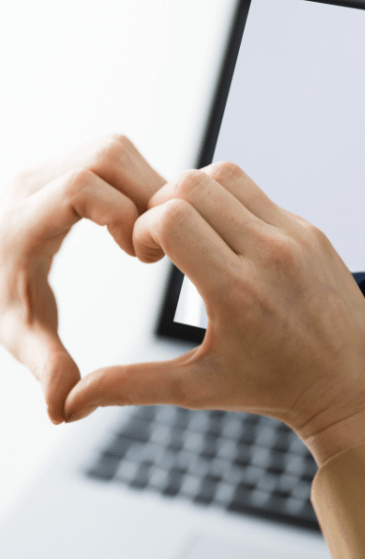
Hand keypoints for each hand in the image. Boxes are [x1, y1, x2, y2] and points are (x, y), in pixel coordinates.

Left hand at [0, 136, 165, 422]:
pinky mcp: (63, 165)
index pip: (82, 188)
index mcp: (24, 222)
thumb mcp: (19, 332)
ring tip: (147, 234)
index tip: (134, 257)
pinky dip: (138, 183)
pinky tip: (138, 223)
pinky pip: (114, 156)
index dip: (122, 215)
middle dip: (146, 194)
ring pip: (115, 149)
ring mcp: (47, 169)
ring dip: (146, 186)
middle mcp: (33, 183)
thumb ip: (46, 364)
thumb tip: (64, 409)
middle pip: (107, 154)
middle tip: (150, 244)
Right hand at [64, 161, 364, 463]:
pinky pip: (260, 194)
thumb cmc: (274, 389)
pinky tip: (233, 243)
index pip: (171, 216)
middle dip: (163, 205)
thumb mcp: (199, 388)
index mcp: (237, 291)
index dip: (144, 229)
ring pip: (227, 176)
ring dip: (198, 196)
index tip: (148, 257)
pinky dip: (234, 206)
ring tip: (198, 236)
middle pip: (193, 184)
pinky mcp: (314, 232)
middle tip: (166, 242)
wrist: (351, 388)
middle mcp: (270, 255)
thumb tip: (67, 405)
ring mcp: (297, 237)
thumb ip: (130, 385)